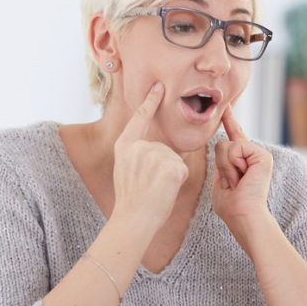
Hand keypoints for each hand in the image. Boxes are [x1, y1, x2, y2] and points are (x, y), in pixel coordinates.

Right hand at [110, 82, 187, 232]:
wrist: (132, 220)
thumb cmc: (132, 201)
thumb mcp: (127, 170)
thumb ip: (140, 155)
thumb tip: (161, 149)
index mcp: (124, 147)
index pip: (139, 119)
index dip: (150, 102)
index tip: (159, 86)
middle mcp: (138, 147)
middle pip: (164, 149)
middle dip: (164, 167)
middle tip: (149, 186)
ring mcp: (153, 155)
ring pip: (174, 160)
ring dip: (171, 175)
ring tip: (155, 189)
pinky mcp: (169, 166)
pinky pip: (181, 169)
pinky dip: (178, 181)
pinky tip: (165, 189)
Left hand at [211, 107, 272, 232]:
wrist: (243, 215)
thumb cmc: (230, 205)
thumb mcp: (220, 180)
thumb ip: (220, 162)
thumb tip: (222, 143)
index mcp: (242, 162)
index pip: (234, 137)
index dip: (229, 121)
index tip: (226, 107)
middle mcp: (252, 156)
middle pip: (223, 145)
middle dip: (221, 165)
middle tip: (233, 183)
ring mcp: (258, 155)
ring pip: (227, 146)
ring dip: (226, 167)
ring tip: (238, 181)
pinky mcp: (263, 156)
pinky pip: (236, 148)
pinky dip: (233, 164)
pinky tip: (243, 176)